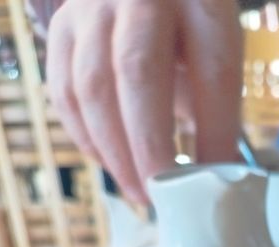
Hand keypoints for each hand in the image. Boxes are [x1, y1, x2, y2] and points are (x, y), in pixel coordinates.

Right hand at [46, 0, 242, 202]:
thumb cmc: (185, 23)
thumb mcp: (214, 45)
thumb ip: (215, 101)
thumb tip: (216, 174)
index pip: (212, 69)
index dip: (214, 133)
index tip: (214, 181)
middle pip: (138, 71)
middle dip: (149, 147)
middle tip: (162, 196)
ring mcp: (93, 5)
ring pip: (91, 85)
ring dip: (115, 151)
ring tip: (139, 190)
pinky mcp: (62, 26)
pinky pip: (64, 90)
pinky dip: (86, 137)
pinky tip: (110, 162)